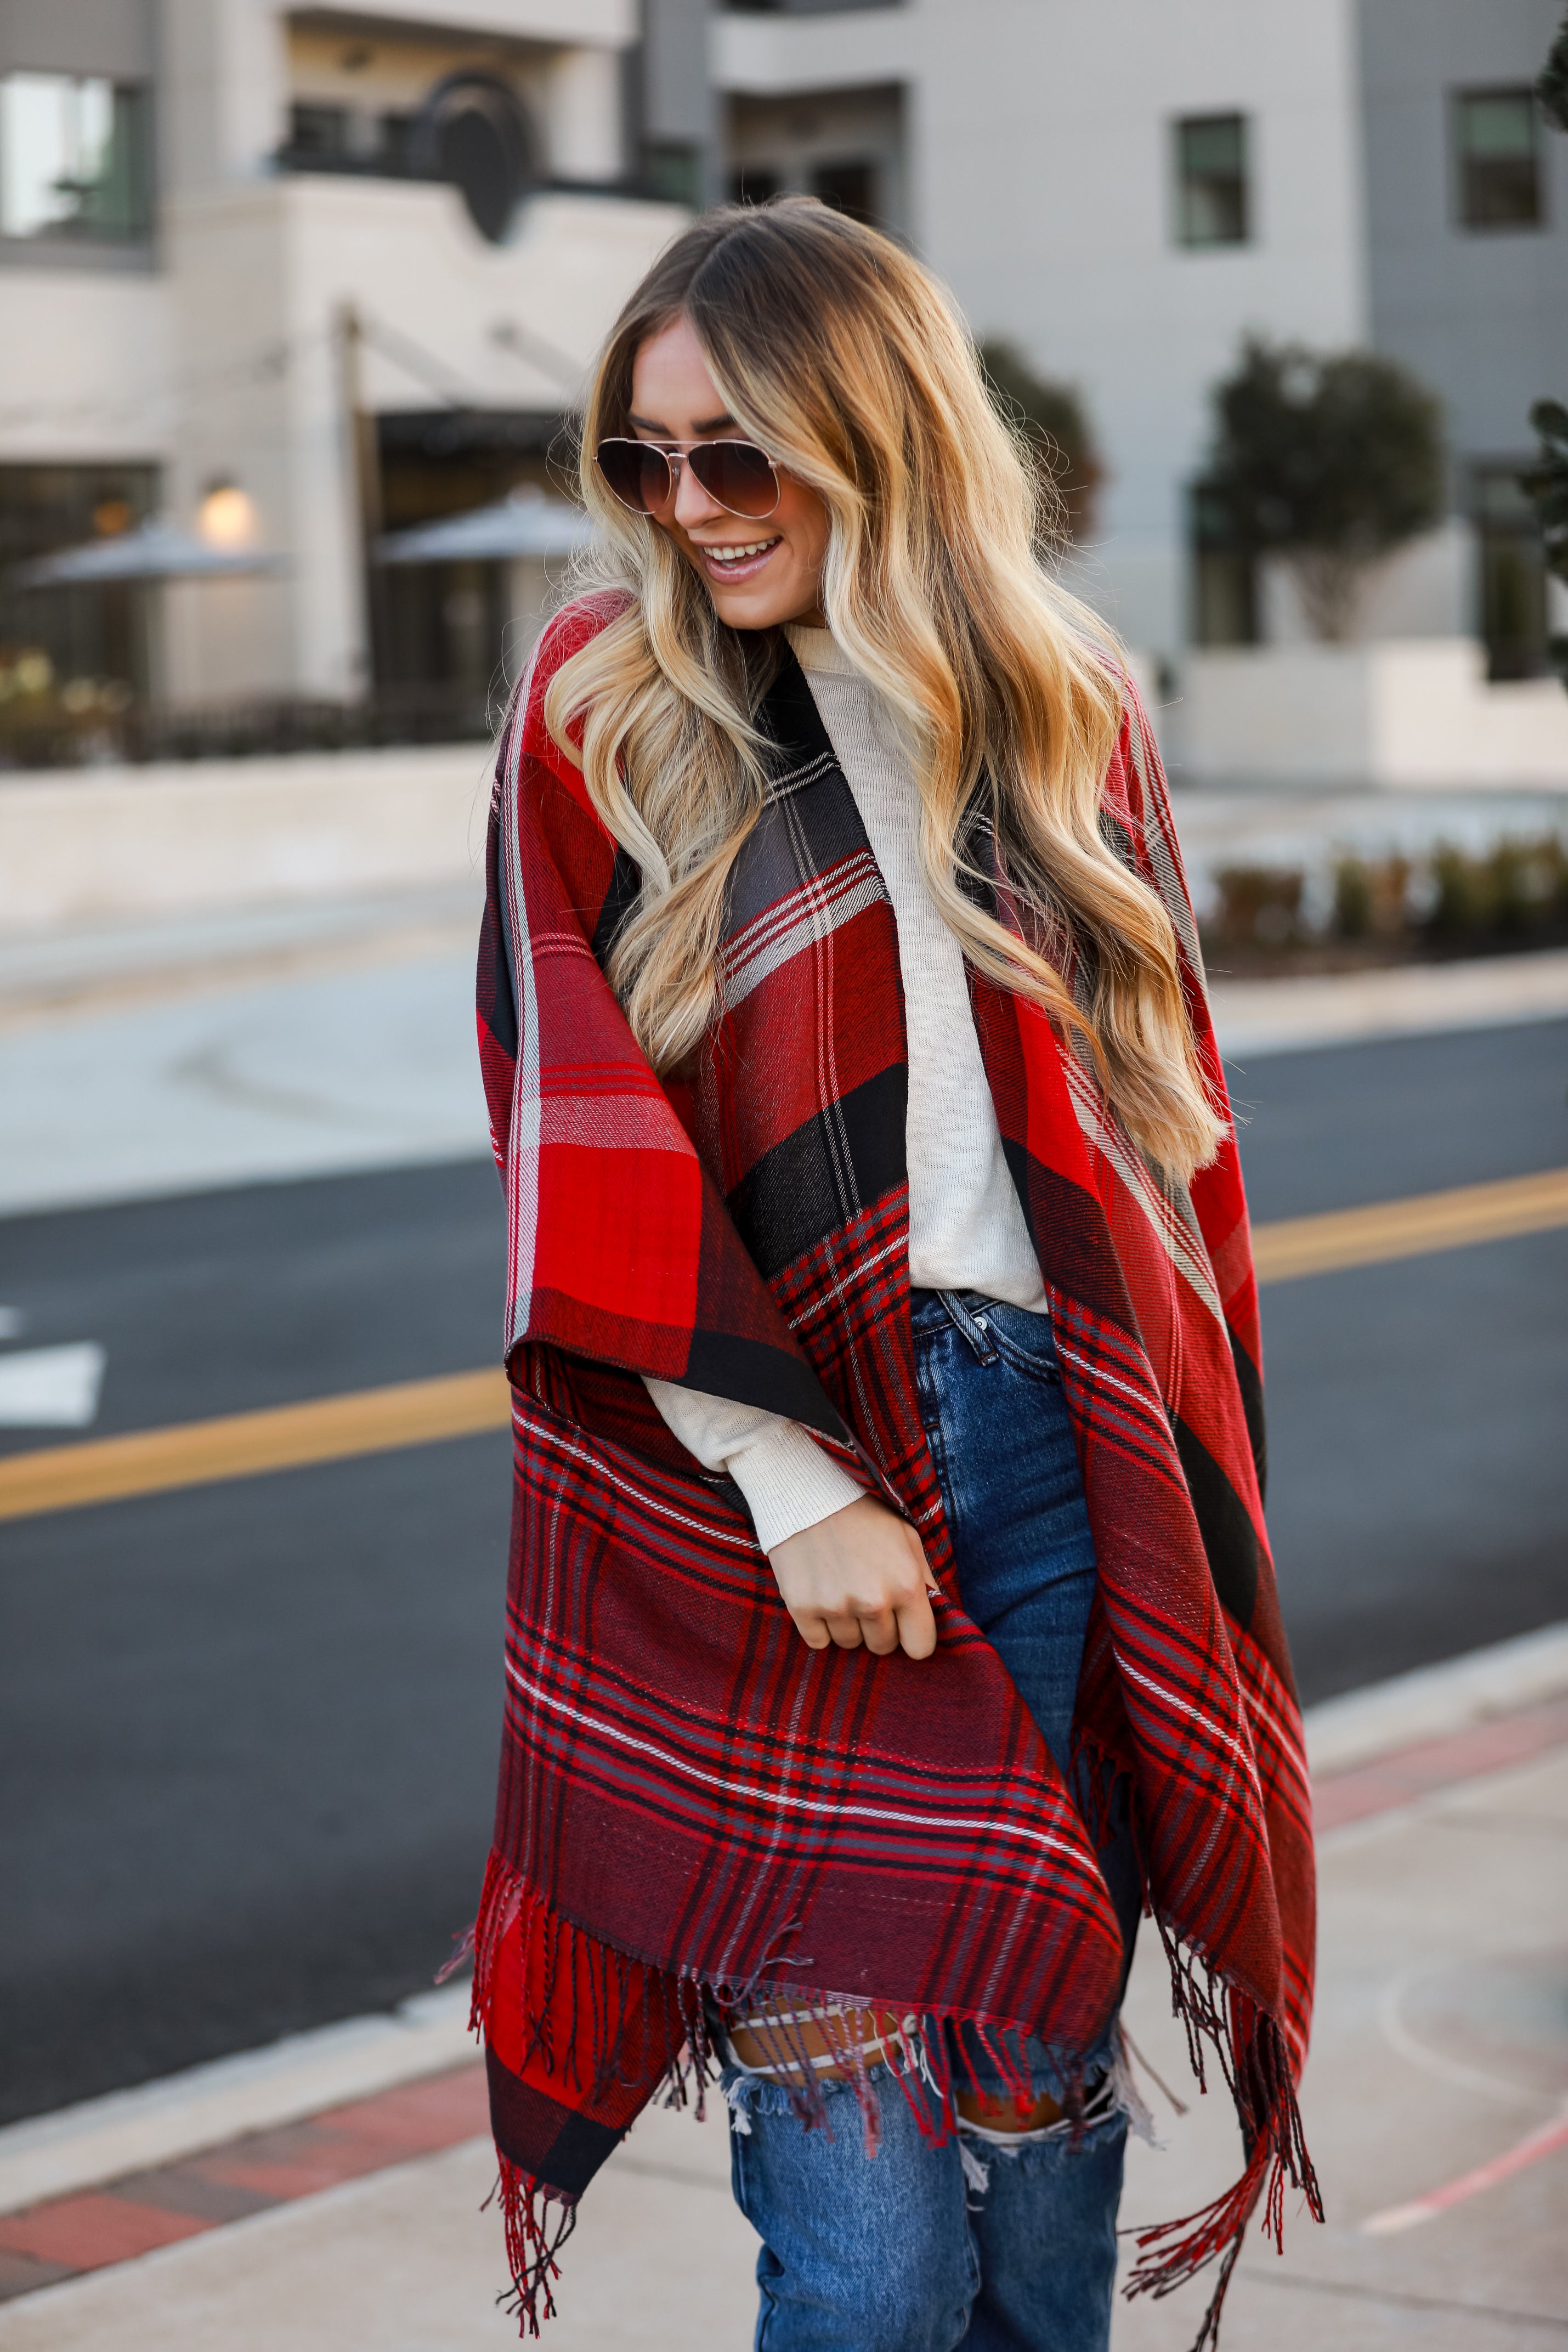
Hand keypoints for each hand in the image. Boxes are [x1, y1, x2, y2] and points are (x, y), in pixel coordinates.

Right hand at [768, 1495, 936, 1660]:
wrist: (807, 1494)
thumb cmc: (863, 1515)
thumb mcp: (907, 1538)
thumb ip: (925, 1580)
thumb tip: (938, 1615)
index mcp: (906, 1585)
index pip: (920, 1648)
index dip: (912, 1637)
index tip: (903, 1625)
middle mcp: (873, 1601)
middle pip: (883, 1647)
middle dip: (878, 1628)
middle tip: (865, 1595)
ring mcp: (836, 1607)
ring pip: (850, 1644)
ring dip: (848, 1625)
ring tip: (841, 1589)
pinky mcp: (802, 1608)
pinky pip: (818, 1642)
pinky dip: (819, 1627)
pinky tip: (820, 1597)